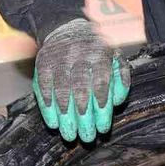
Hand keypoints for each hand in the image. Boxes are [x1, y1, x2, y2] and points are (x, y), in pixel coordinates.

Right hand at [33, 18, 130, 142]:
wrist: (67, 28)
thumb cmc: (96, 50)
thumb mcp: (115, 58)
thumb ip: (121, 78)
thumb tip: (116, 101)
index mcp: (99, 53)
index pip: (101, 82)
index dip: (102, 106)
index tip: (103, 128)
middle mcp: (78, 54)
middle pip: (80, 89)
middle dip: (84, 116)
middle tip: (86, 137)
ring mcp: (59, 58)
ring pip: (61, 89)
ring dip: (65, 115)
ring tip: (69, 135)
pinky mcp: (43, 62)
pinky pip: (43, 86)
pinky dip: (47, 106)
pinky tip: (53, 122)